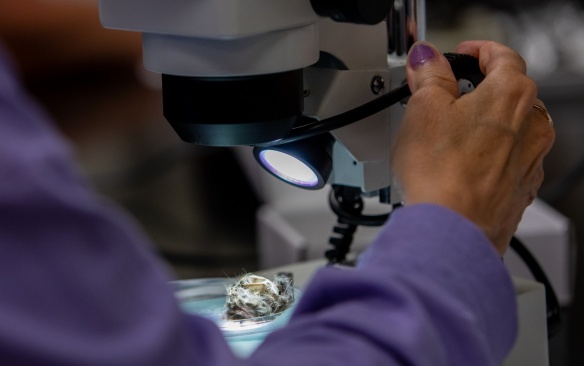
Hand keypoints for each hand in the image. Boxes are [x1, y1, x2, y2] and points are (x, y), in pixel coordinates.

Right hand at [391, 41, 554, 254]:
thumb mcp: (423, 109)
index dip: (478, 51)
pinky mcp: (519, 188)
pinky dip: (485, 155)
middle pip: (507, 92)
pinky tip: (457, 166)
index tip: (461, 55)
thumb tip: (427, 59)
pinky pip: (505, 160)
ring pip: (508, 129)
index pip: (502, 56)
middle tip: (445, 96)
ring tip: (446, 137)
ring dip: (482, 124)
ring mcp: (530, 160)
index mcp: (512, 95)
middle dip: (477, 89)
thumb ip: (429, 76)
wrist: (452, 230)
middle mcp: (532, 126)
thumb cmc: (442, 174)